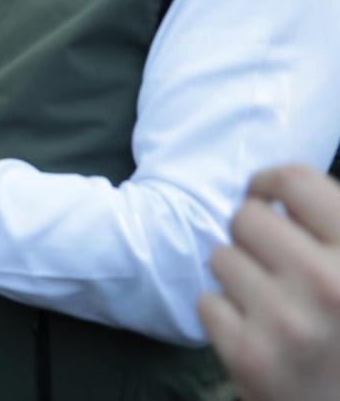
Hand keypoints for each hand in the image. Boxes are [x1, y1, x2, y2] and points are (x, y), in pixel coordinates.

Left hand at [199, 165, 339, 400]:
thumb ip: (327, 223)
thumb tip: (271, 183)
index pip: (296, 180)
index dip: (270, 182)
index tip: (266, 194)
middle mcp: (330, 284)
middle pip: (245, 216)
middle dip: (252, 236)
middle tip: (276, 266)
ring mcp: (289, 322)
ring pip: (221, 256)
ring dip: (239, 276)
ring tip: (274, 304)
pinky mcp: (250, 355)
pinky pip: (208, 301)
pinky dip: (225, 315)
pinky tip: (259, 333)